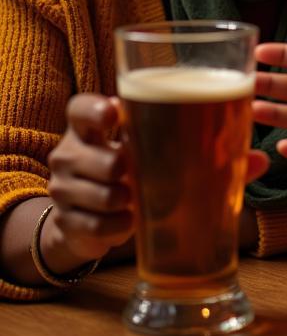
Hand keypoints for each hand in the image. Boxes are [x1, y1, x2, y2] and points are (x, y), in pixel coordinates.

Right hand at [43, 94, 133, 271]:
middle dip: (132, 175)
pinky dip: (120, 225)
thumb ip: (142, 132)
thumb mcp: (126, 147)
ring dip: (128, 201)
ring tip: (133, 197)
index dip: (95, 110)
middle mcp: (65, 156)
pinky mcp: (64, 220)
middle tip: (138, 176)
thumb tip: (177, 122)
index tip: (114, 113)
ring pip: (107, 198)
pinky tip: (127, 219)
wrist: (81, 216)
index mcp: (82, 130)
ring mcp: (61, 189)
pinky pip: (99, 225)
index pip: (79, 110)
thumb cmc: (115, 168)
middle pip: (109, 164)